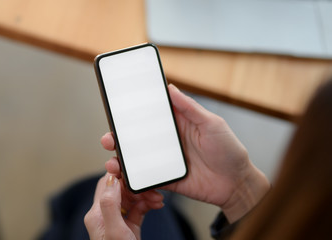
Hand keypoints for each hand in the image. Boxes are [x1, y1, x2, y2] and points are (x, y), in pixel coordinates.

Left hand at [84, 173, 163, 239]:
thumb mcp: (115, 231)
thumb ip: (111, 204)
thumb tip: (111, 179)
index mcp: (96, 214)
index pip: (106, 185)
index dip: (121, 176)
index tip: (136, 173)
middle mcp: (104, 216)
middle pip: (120, 190)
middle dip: (137, 187)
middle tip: (152, 189)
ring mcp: (116, 222)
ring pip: (130, 199)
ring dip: (144, 196)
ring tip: (157, 199)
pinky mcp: (128, 227)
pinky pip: (138, 209)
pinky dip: (147, 205)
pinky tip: (156, 205)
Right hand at [101, 84, 269, 222]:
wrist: (237, 184)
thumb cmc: (229, 151)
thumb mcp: (212, 124)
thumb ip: (190, 108)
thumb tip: (170, 87)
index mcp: (177, 124)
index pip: (150, 115)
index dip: (133, 111)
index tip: (117, 108)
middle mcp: (167, 141)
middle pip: (136, 137)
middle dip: (118, 137)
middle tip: (109, 138)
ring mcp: (164, 160)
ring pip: (136, 157)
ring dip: (120, 158)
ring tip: (113, 160)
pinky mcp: (165, 178)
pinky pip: (144, 177)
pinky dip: (132, 177)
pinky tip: (123, 177)